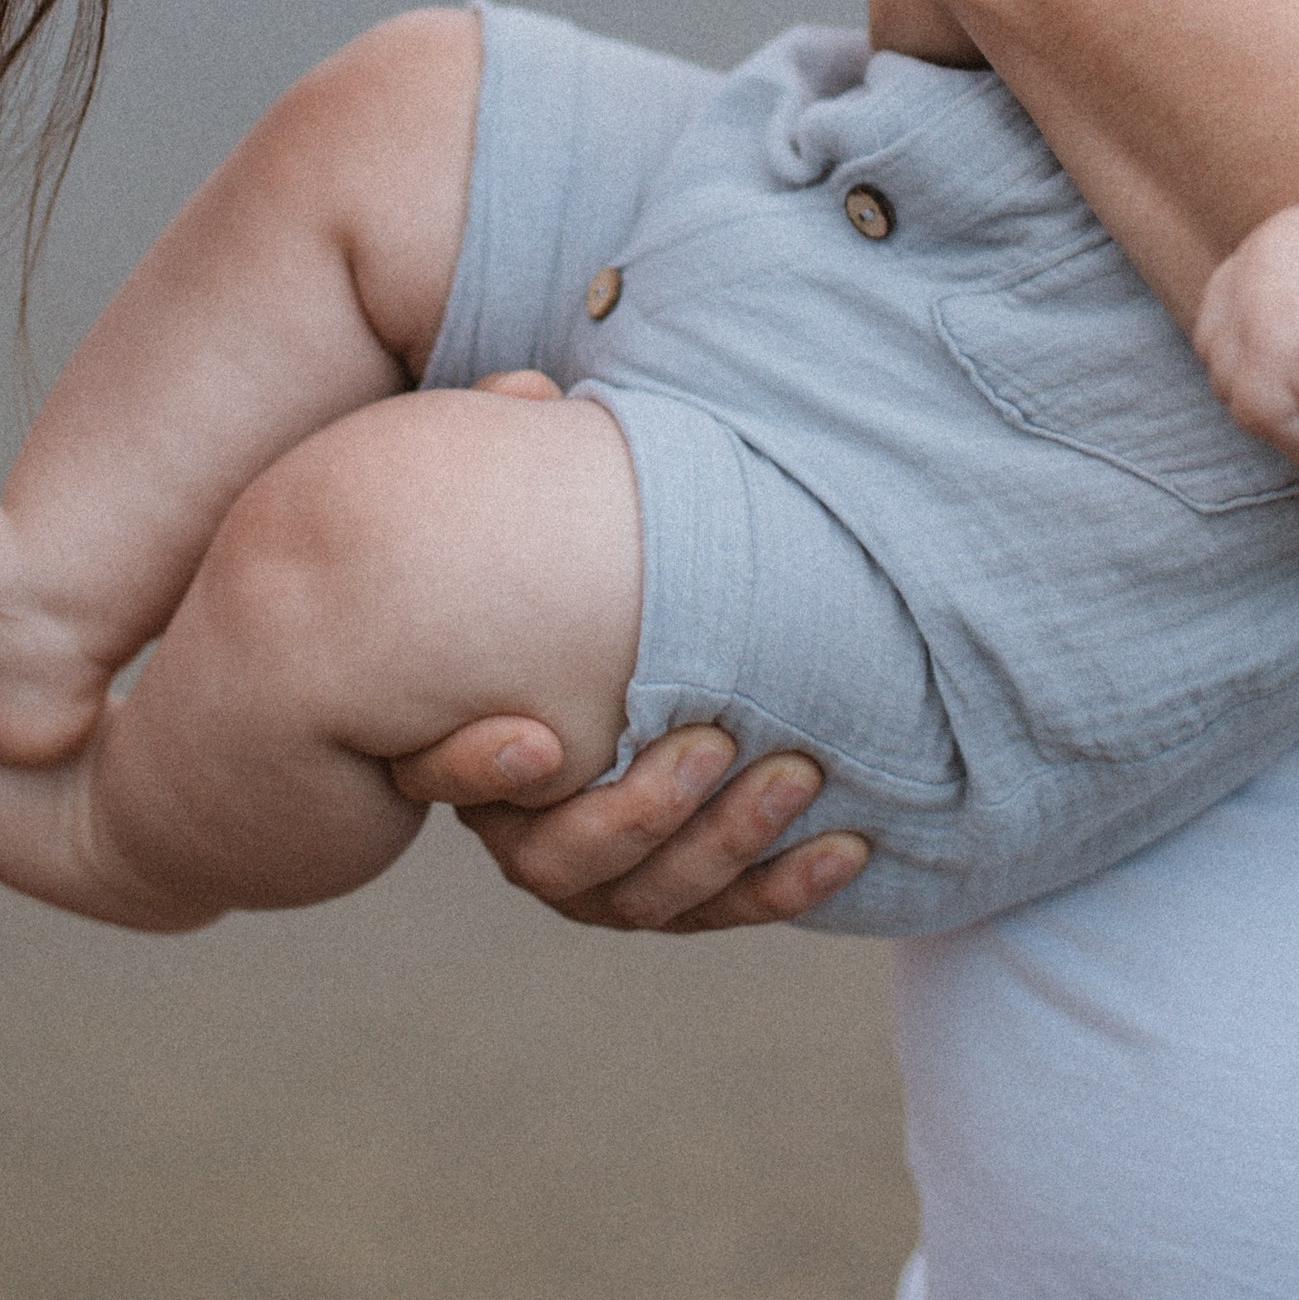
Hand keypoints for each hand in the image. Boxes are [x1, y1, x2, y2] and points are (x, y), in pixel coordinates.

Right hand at [393, 370, 871, 926]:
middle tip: (716, 741)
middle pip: (567, 865)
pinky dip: (782, 887)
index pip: (448, 778)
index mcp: (473, 733)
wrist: (587, 629)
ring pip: (654, 899)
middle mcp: (527, 818)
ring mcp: (603, 862)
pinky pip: (723, 906)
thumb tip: (528, 393)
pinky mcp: (677, 880)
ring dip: (729, 845)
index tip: (545, 743)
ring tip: (802, 773)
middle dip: (644, 814)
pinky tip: (850, 847)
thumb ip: (507, 451)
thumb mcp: (510, 501)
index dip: (478, 773)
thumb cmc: (533, 558)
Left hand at [1195, 201, 1298, 444]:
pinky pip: (1256, 414)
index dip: (1251, 346)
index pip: (1221, 301)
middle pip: (1213, 346)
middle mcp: (1257, 263)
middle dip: (1260, 378)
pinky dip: (1297, 427)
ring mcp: (1260, 306)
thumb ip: (1298, 297)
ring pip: (1229, 385)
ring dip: (1281, 403)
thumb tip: (1264, 358)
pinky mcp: (1273, 350)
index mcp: (1277, 238)